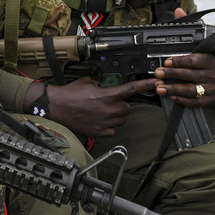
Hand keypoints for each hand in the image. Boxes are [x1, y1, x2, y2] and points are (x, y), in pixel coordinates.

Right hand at [43, 76, 159, 138]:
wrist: (58, 106)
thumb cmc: (70, 94)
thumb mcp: (88, 82)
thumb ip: (101, 85)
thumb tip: (105, 87)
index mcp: (108, 95)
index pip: (132, 89)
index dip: (146, 84)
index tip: (156, 83)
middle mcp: (110, 109)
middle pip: (126, 108)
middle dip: (120, 105)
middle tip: (108, 103)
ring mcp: (106, 122)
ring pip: (120, 120)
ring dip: (114, 116)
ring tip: (99, 112)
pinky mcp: (101, 132)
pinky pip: (112, 130)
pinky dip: (108, 126)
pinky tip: (97, 120)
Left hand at [154, 52, 214, 106]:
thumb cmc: (209, 64)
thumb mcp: (202, 56)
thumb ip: (187, 59)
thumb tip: (167, 63)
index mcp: (210, 62)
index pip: (192, 61)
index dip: (178, 62)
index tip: (166, 62)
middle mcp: (212, 75)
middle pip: (189, 75)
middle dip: (171, 74)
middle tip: (159, 74)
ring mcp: (212, 89)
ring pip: (190, 90)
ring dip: (173, 89)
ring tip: (161, 88)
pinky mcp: (210, 99)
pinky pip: (194, 102)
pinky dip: (182, 100)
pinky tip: (172, 97)